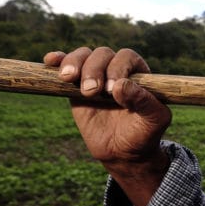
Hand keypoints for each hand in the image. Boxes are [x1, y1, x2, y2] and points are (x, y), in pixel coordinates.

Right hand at [44, 47, 171, 205]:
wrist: (122, 151)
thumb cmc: (143, 133)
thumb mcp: (153, 121)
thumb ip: (144, 102)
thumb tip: (120, 85)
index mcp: (138, 73)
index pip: (126, 57)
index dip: (117, 68)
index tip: (110, 89)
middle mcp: (117, 69)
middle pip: (102, 54)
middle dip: (94, 69)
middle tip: (91, 92)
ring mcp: (95, 75)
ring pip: (83, 56)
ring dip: (74, 63)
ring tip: (69, 79)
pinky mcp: (75, 86)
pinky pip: (65, 66)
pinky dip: (58, 60)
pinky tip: (50, 61)